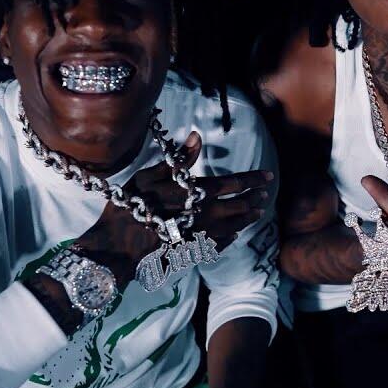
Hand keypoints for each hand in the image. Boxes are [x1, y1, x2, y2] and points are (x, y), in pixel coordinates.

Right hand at [76, 132, 273, 282]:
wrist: (120, 246)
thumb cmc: (132, 206)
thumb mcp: (149, 176)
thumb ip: (178, 159)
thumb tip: (197, 137)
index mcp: (197, 193)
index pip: (233, 183)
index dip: (252, 180)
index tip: (267, 177)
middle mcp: (205, 214)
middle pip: (239, 206)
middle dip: (253, 199)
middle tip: (264, 196)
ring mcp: (202, 235)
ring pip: (234, 227)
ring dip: (247, 218)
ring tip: (257, 214)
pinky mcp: (194, 250)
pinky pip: (220, 244)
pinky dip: (230, 238)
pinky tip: (234, 236)